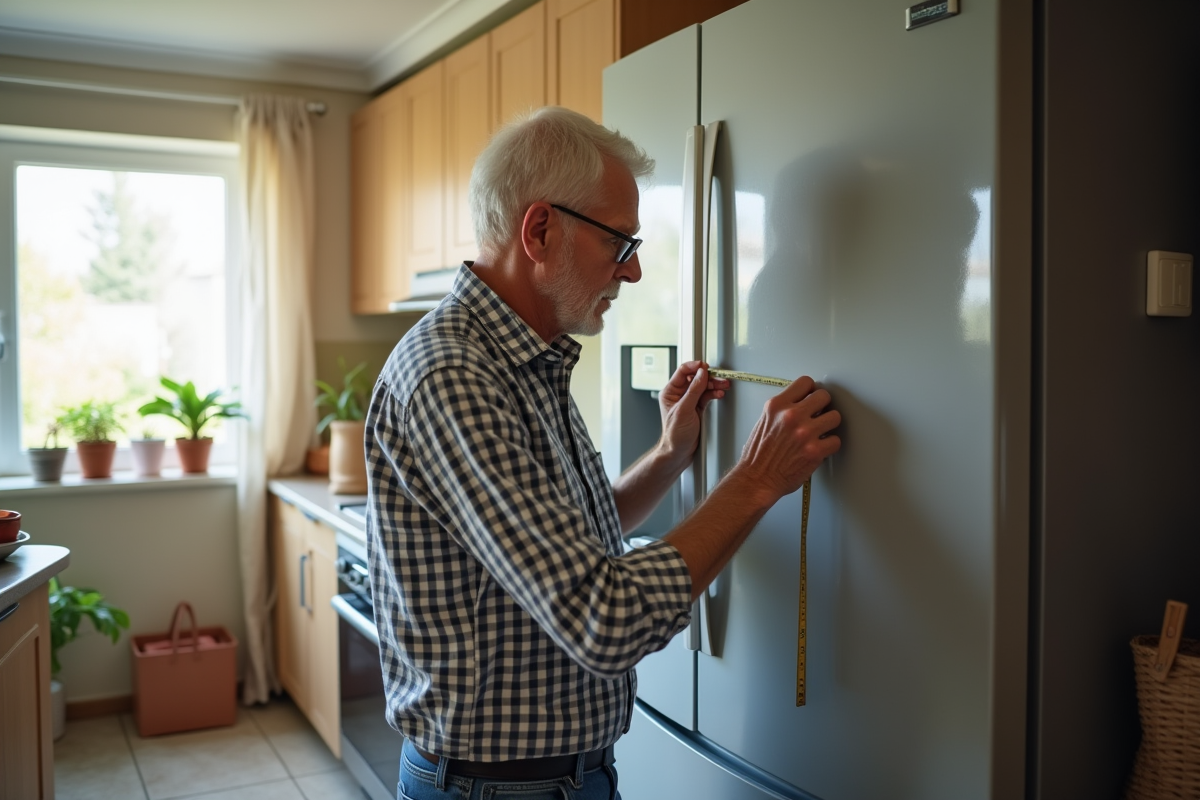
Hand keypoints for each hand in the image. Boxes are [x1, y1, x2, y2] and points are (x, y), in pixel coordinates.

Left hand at [657, 361, 729, 467]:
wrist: (678, 452)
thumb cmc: (674, 435)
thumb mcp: (684, 410)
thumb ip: (693, 391)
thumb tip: (701, 374)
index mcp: (670, 392)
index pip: (682, 372)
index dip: (694, 367)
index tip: (705, 366)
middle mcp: (679, 395)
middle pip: (696, 378)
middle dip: (709, 377)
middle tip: (720, 377)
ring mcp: (689, 401)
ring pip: (703, 387)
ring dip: (714, 385)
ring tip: (724, 385)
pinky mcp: (697, 408)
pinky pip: (707, 396)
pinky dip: (714, 394)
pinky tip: (719, 393)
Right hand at [735, 376, 840, 502]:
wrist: (756, 479)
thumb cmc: (758, 455)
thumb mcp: (764, 421)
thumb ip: (782, 409)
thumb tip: (802, 402)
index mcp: (776, 406)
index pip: (805, 382)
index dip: (811, 390)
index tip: (812, 398)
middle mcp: (791, 416)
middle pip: (824, 396)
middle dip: (823, 405)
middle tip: (819, 415)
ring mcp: (805, 433)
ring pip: (835, 416)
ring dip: (829, 424)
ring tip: (821, 432)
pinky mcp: (815, 451)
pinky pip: (836, 440)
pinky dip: (830, 445)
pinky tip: (820, 447)